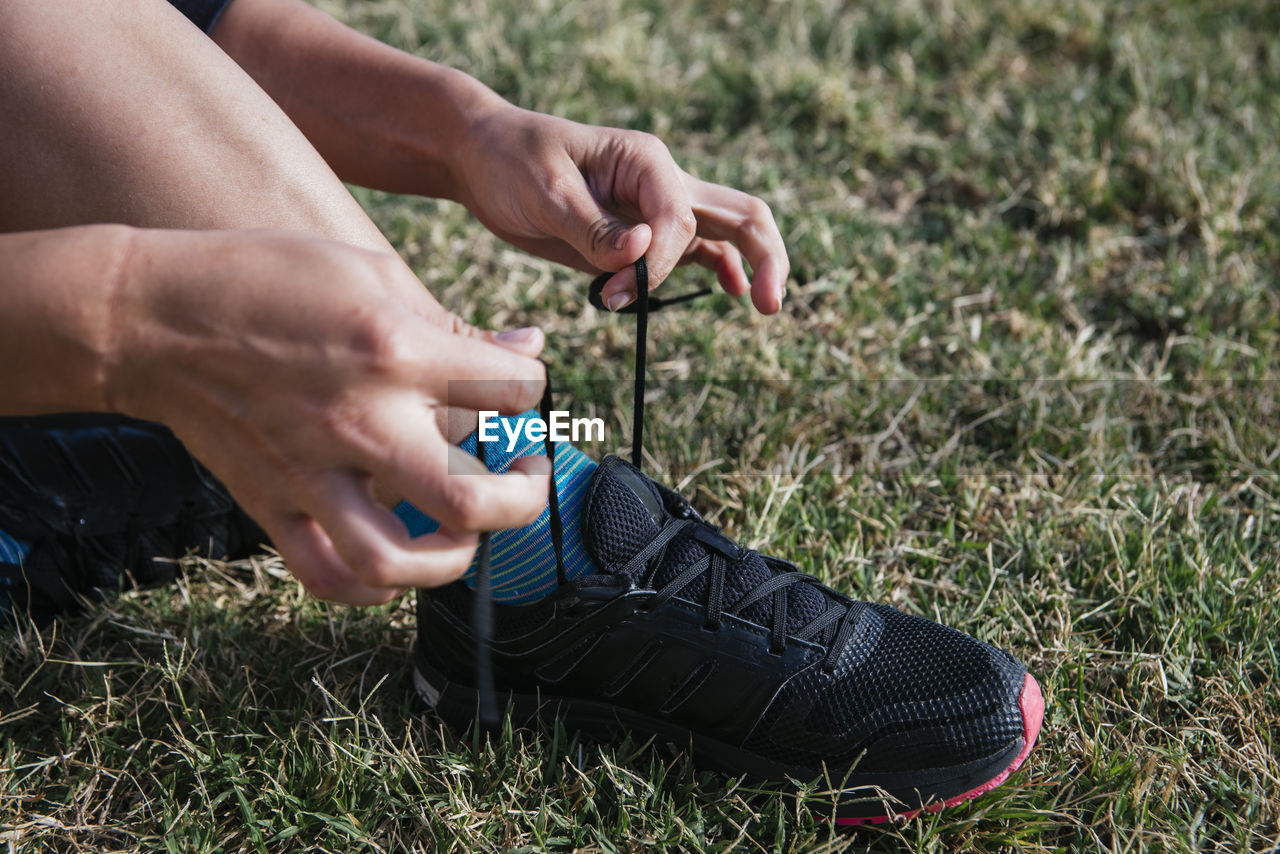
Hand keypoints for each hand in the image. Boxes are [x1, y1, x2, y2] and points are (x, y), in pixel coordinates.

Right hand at [108, 228, 549, 605]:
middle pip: (473, 498)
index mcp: (395, 350)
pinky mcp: (272, 504)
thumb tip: (527, 346)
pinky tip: (403, 563)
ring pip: (399, 560)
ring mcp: (313, 472)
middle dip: (524, 497)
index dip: (534, 386)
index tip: (519, 386)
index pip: (511, 390)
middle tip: (527, 475)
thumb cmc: (263, 277)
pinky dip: (376, 588)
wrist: (151, 316)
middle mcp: (362, 421)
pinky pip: (329, 577)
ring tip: (469, 529)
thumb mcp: (368, 270)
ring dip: (455, 558)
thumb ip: (451, 320)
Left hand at [453, 105, 789, 314]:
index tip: (613, 293)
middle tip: (770, 305)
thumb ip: (593, 227)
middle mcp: (663, 183)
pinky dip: (719, 270)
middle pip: (740, 214)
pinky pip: (695, 251)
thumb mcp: (545, 192)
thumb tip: (640, 252)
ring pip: (726, 235)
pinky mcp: (640, 235)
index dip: (655, 266)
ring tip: (764, 307)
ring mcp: (656, 210)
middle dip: (765, 256)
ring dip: (745, 267)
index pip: (679, 220)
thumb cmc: (511, 161)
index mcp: (645, 161)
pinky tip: (734, 292)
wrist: (483, 158)